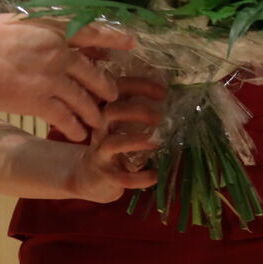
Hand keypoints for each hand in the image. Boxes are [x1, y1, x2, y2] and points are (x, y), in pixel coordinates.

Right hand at [0, 14, 130, 139]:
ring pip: (83, 98)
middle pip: (92, 72)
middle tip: (112, 95)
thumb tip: (37, 31)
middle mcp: (59, 52)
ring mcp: (52, 78)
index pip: (92, 31)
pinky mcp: (39, 101)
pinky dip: (73, 127)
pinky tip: (78, 135)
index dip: (113, 37)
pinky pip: (64, 117)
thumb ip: (32, 28)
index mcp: (52, 27)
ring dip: (92, 112)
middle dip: (104, 86)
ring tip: (98, 122)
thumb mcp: (13, 19)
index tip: (130, 42)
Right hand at [60, 77, 165, 202]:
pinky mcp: (104, 175)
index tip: (164, 92)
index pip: (118, 89)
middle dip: (136, 111)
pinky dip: (139, 177)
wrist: (90, 178)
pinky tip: (154, 176)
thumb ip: (138, 112)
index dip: (140, 86)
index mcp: (105, 112)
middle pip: (110, 112)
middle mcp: (99, 129)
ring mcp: (100, 153)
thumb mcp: (121, 125)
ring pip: (113, 143)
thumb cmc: (113, 146)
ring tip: (156, 144)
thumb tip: (172, 100)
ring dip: (136, 141)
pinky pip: (121, 177)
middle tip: (159, 118)